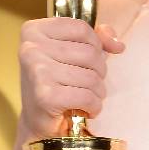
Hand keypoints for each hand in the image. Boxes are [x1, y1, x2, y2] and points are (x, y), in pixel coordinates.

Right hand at [17, 18, 124, 140]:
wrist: (37, 121)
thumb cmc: (55, 82)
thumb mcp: (72, 51)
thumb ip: (96, 38)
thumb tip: (117, 44)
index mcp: (34, 30)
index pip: (81, 28)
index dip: (95, 45)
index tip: (87, 60)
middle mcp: (31, 48)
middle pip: (90, 52)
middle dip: (98, 71)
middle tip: (86, 83)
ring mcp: (37, 71)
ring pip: (91, 76)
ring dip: (97, 91)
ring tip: (85, 97)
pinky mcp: (45, 96)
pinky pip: (88, 96)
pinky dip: (94, 106)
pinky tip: (84, 109)